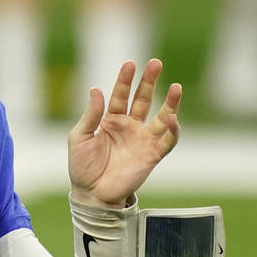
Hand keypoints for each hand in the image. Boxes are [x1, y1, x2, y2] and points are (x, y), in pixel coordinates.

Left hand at [67, 59, 181, 207]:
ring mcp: (142, 140)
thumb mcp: (79, 137)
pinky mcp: (152, 155)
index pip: (121, 95)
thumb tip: (96, 88)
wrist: (91, 194)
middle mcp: (129, 127)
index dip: (125, 79)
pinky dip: (174, 130)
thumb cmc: (81, 167)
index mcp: (111, 120)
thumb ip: (91, 115)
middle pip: (143, 99)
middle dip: (149, 81)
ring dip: (170, 103)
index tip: (130, 63)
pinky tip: (173, 117)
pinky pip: (167, 141)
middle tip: (156, 62)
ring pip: (161, 117)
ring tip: (176, 87)